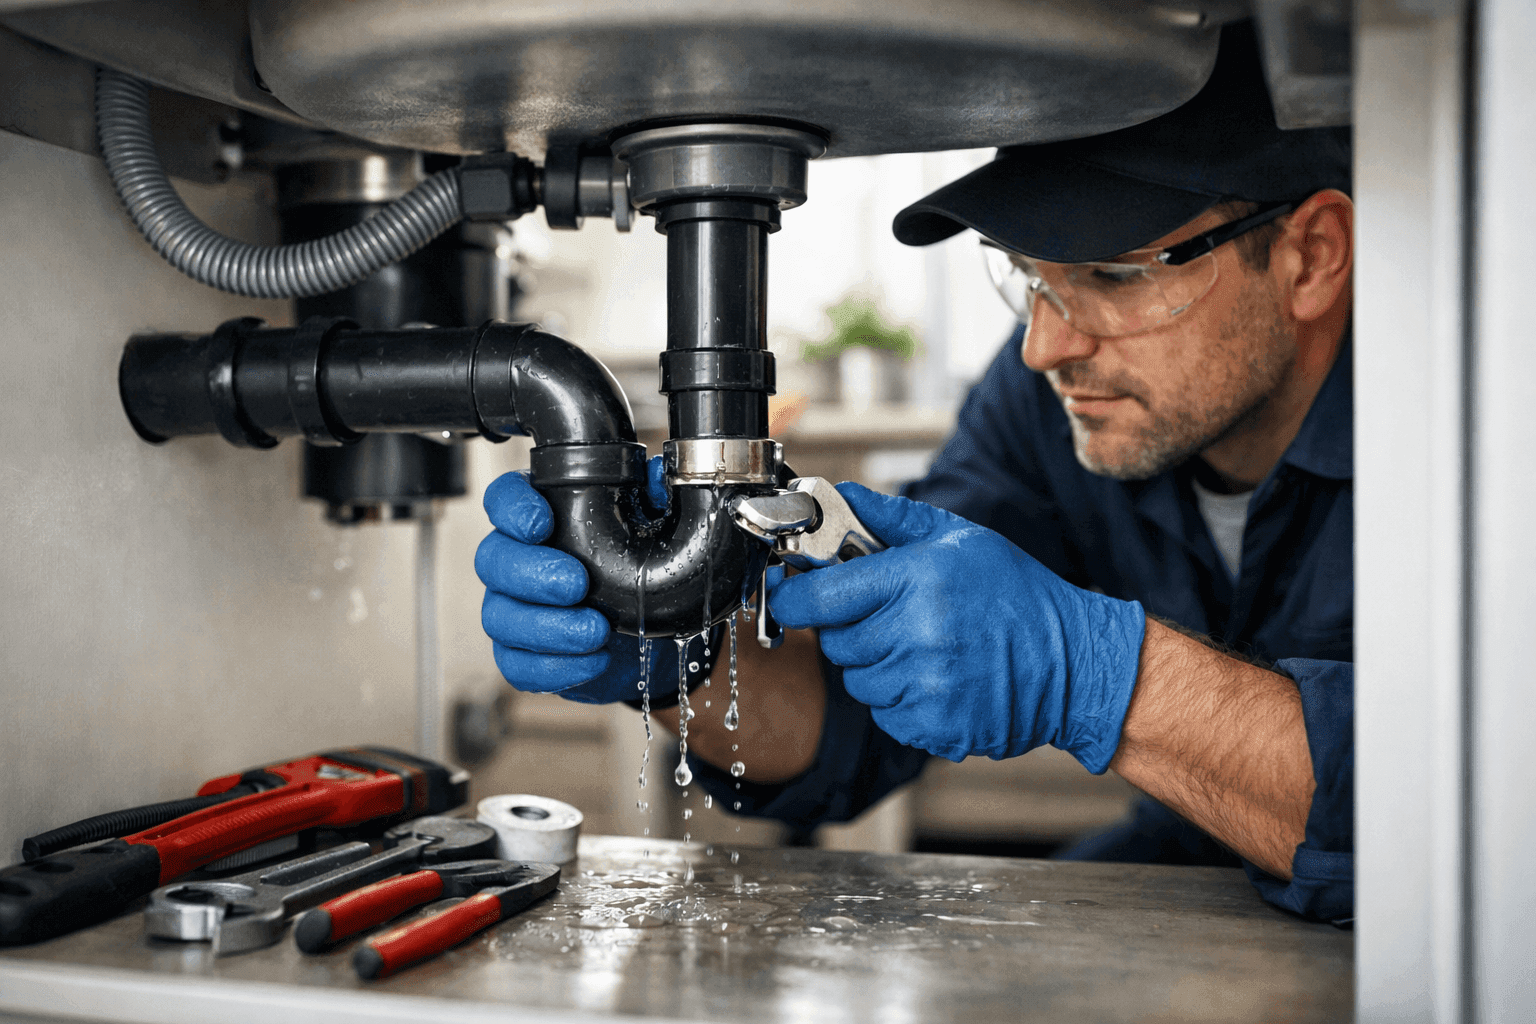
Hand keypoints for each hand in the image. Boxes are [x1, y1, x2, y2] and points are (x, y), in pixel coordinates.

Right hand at [476, 461, 673, 703]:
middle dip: (533, 573)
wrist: (646, 634)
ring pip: (500, 616)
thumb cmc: (634, 570)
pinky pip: (516, 664)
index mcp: (538, 517)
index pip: (503, 499)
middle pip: (492, 560)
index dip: (512, 509)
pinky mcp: (519, 655)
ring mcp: (510, 609)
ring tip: (596, 631)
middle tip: (578, 584)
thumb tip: (658, 477)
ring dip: (548, 627)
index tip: (541, 523)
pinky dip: (555, 667)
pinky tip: (594, 661)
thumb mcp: (649, 529)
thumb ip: (651, 497)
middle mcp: (513, 560)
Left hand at [768, 483, 1145, 770]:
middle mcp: (917, 634)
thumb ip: (889, 518)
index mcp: (917, 580)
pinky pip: (885, 713)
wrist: (1073, 663)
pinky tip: (935, 677)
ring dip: (875, 666)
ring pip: (857, 681)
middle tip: (887, 615)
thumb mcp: (959, 538)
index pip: (818, 596)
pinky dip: (899, 699)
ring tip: (921, 646)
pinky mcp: (933, 726)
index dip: (792, 596)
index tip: (788, 593)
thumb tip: (834, 496)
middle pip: (834, 642)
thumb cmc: (1016, 594)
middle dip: (848, 628)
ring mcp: (925, 685)